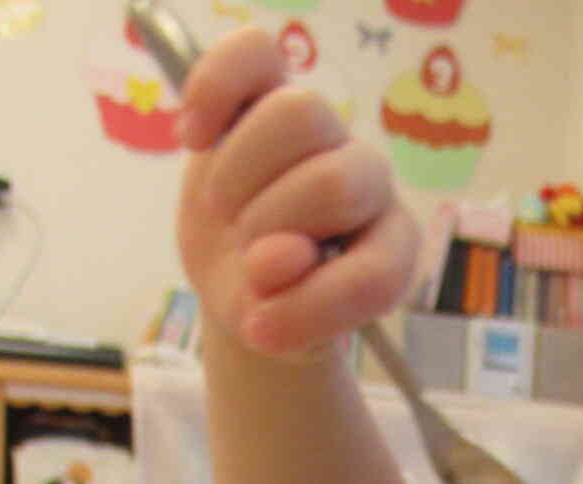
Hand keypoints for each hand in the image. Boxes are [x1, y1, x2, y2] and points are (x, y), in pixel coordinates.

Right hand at [175, 27, 416, 356]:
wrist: (238, 276)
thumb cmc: (267, 305)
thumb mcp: (274, 330)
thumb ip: (289, 313)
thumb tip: (274, 260)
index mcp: (389, 253)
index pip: (375, 274)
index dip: (315, 304)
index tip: (260, 328)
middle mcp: (369, 185)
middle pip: (334, 181)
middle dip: (271, 227)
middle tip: (242, 253)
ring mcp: (324, 132)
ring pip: (297, 116)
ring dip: (239, 176)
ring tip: (223, 209)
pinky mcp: (268, 93)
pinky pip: (252, 54)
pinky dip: (214, 89)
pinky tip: (194, 135)